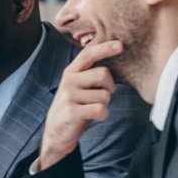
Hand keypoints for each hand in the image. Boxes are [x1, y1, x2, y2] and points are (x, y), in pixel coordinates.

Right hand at [36, 40, 123, 170]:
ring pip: (104, 95)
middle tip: (102, 95)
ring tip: (91, 108)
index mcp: (71, 72)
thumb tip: (110, 52)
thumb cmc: (75, 106)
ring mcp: (68, 96)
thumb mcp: (79, 86)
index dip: (104, 48)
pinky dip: (102, 115)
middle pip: (103, 74)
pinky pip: (101, 109)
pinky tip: (92, 117)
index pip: (88, 54)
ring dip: (104, 104)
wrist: (56, 132)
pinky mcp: (72, 112)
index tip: (120, 44)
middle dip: (110, 87)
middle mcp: (68, 81)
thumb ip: (91, 72)